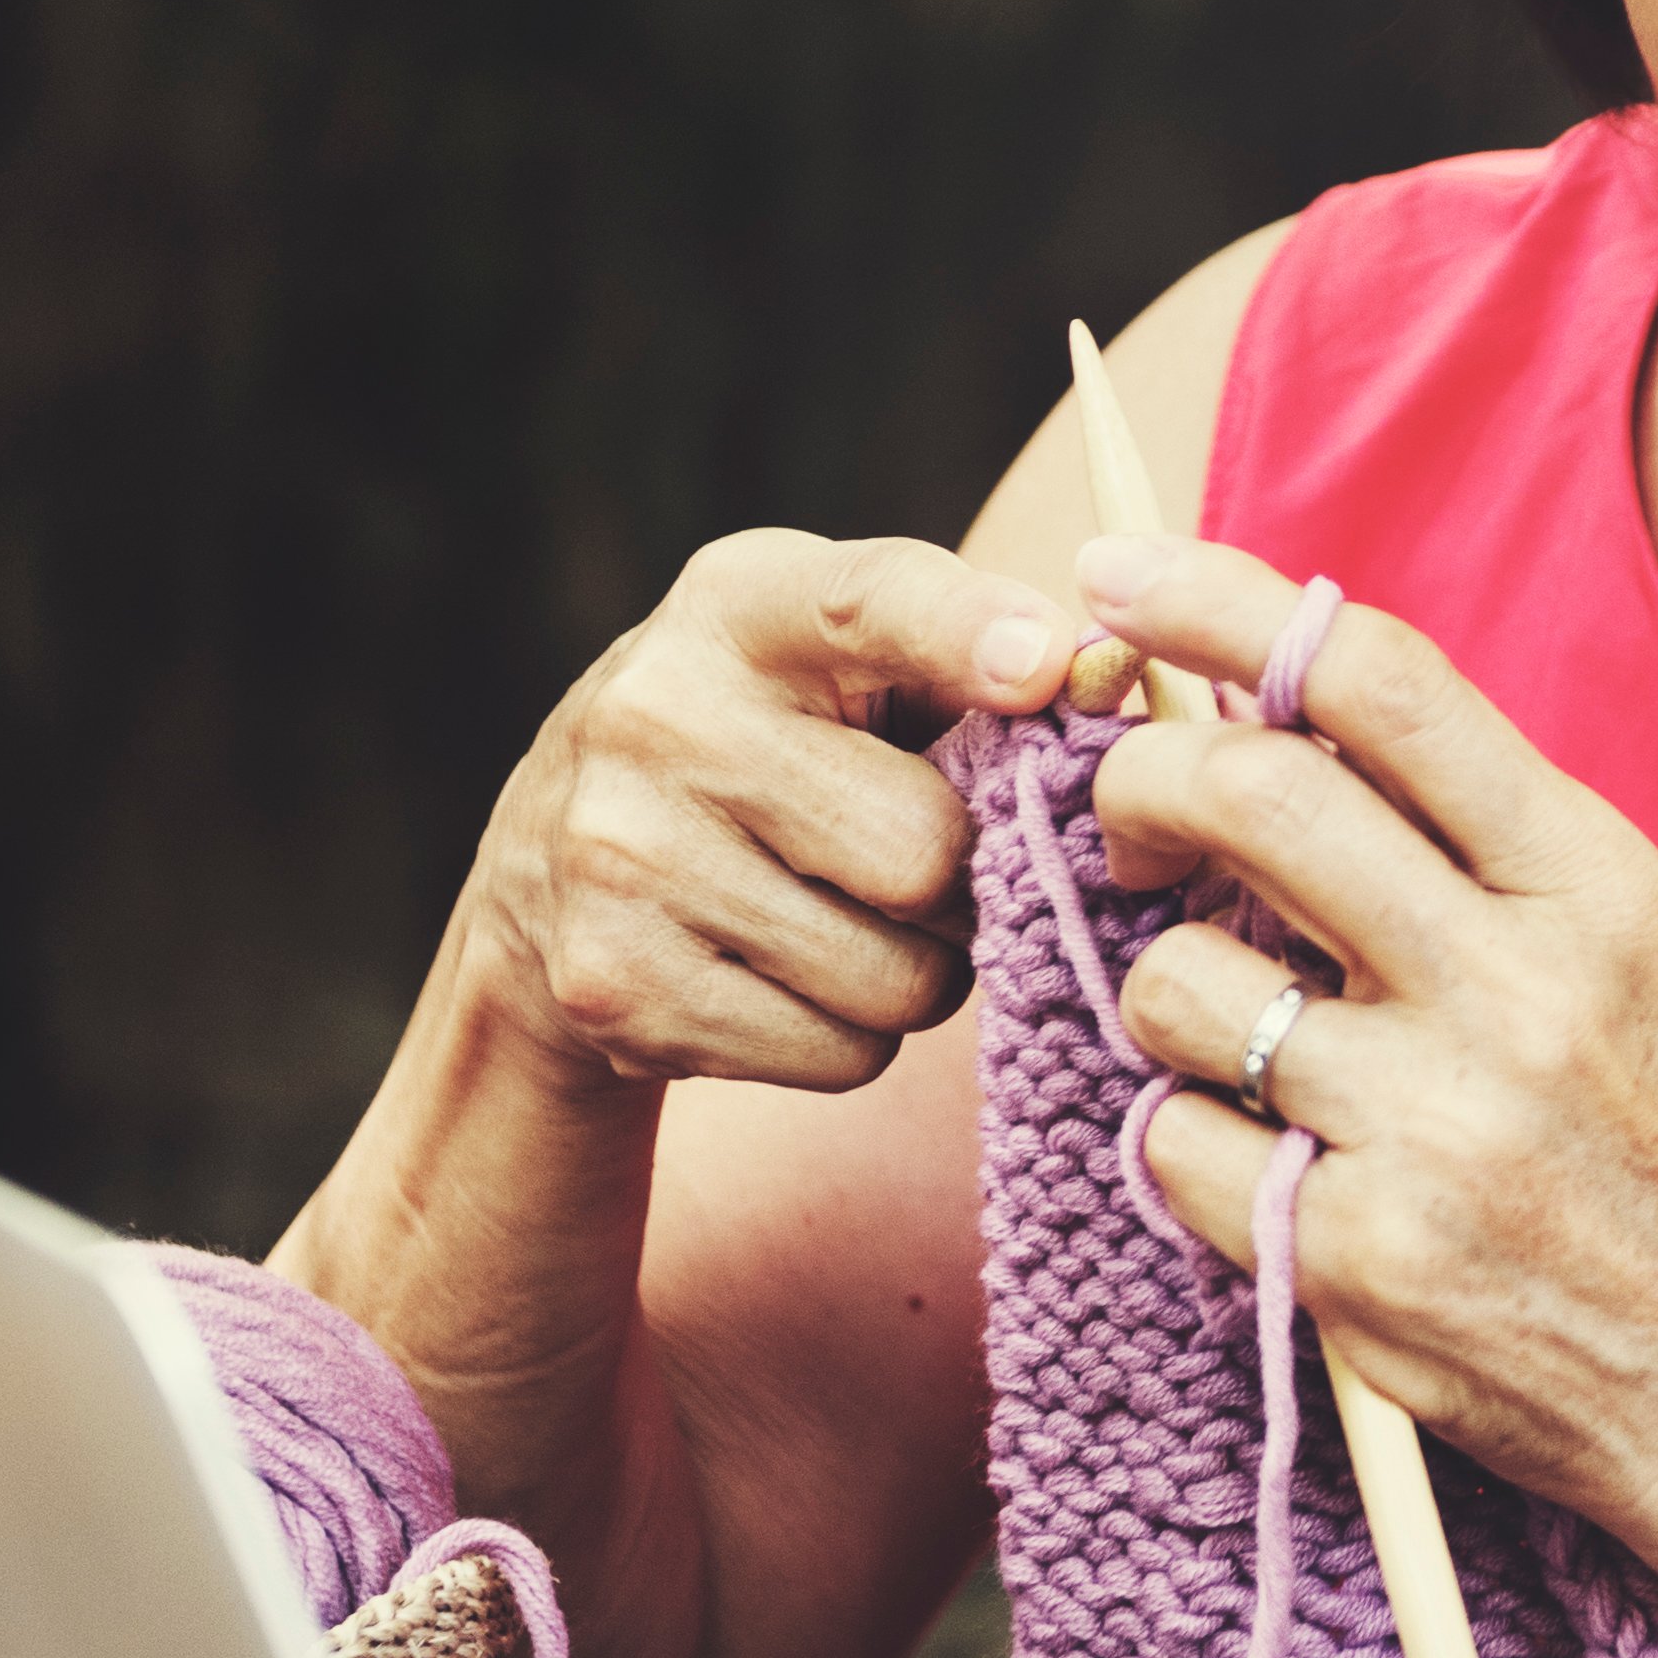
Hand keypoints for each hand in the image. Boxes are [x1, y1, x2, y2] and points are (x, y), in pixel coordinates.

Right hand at [457, 529, 1075, 1106]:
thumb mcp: (841, 667)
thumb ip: (972, 663)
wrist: (547, 877)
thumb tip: (1109, 684)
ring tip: (843, 919)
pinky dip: (849, 1038)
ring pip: (903, 979)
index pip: (869, 602)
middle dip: (961, 884)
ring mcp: (624, 854)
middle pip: (927, 854)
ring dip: (916, 972)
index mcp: (739, 605)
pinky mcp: (620, 986)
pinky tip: (783, 978)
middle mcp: (659, 711)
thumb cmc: (769, 751)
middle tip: (915, 869)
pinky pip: (846, 1056)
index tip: (1041, 665)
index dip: (966, 634)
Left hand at [1073, 537, 1657, 1657]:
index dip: (1214, 597)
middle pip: (1244, 792)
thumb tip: (1273, 732)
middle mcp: (1519, 988)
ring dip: (1173, 1010)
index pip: (1374, 675)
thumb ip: (1483, 858)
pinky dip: (1194, 1159)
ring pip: (1180, 987)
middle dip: (1136, 788)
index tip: (1114, 572)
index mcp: (1597, 887)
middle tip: (1123, 831)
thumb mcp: (1639, 976)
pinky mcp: (1360, 1260)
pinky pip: (1177, 1150)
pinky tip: (1285, 1191)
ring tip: (1256, 1065)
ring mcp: (1436, 1129)